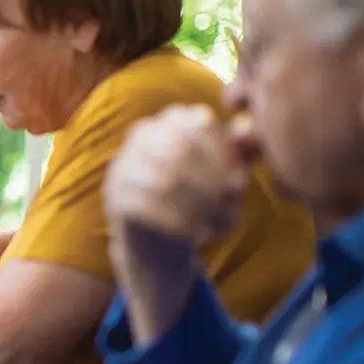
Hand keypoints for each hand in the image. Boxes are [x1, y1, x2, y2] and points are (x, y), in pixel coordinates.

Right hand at [105, 104, 249, 252]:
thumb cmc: (200, 198)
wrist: (161, 243)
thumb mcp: (226, 173)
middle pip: (182, 148)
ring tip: (222, 222)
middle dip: (215, 178)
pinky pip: (149, 208)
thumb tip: (247, 127)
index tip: (242, 180)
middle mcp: (138, 138)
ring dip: (202, 204)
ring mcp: (122, 168)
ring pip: (166, 179)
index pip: (198, 121)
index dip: (225, 151)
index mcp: (167, 121)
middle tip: (234, 202)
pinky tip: (200, 235)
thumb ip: (240, 149)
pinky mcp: (116, 201)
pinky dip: (181, 223)